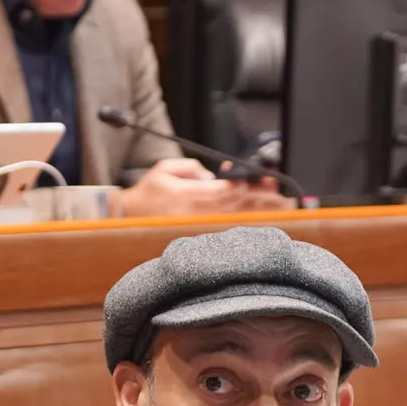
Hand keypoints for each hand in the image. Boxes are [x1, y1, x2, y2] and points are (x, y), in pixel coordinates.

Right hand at [118, 157, 292, 217]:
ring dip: (255, 209)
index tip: (254, 179)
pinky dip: (244, 221)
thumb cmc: (148, 193)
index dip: (239, 185)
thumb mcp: (164, 169)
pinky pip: (225, 228)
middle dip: (255, 196)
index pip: (218, 192)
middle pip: (232, 206)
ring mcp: (195, 229)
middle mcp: (191, 215)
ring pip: (232, 218)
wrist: (130, 218)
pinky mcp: (198, 236)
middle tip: (275, 188)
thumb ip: (191, 168)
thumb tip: (212, 177)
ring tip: (276, 200)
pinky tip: (260, 215)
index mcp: (182, 197)